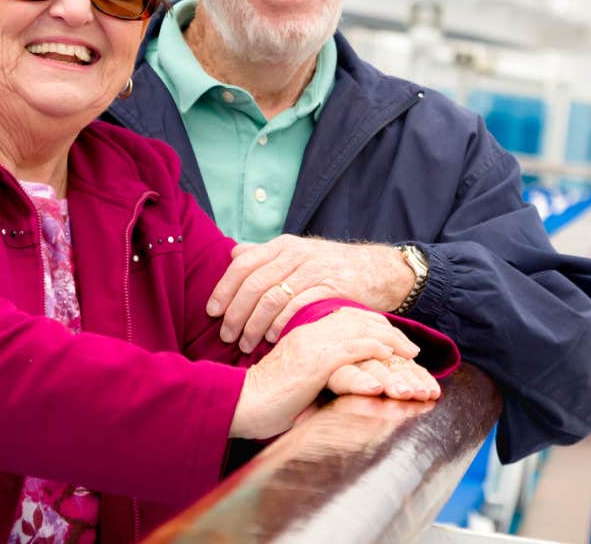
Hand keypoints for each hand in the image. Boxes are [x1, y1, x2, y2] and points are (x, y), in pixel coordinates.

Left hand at [209, 235, 415, 351]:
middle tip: (226, 336)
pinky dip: (280, 325)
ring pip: (272, 299)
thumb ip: (265, 254)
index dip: (223, 288)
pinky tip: (272, 338)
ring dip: (254, 325)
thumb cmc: (332, 267)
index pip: (242, 264)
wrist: (378, 270)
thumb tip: (234, 253)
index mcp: (283, 245)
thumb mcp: (298, 253)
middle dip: (235, 313)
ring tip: (246, 344)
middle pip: (253, 285)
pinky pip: (297, 308)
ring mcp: (313, 271)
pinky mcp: (330, 289)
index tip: (212, 311)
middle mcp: (296, 254)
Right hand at [229, 307, 419, 439]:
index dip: (373, 327)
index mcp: (304, 334)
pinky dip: (375, 349)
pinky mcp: (315, 361)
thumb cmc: (262, 400)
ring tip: (411, 353)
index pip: (346, 319)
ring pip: (361, 332)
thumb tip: (327, 380)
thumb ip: (311, 370)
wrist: (239, 404)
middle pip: (358, 321)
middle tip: (412, 347)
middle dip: (388, 332)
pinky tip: (392, 356)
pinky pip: (353, 348)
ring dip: (390, 342)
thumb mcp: (291, 377)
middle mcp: (310, 333)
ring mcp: (313, 345)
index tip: (393, 339)